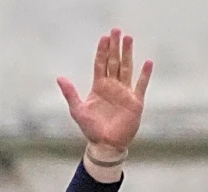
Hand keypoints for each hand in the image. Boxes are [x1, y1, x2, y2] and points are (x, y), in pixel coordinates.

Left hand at [57, 29, 152, 151]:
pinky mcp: (135, 102)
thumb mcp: (78, 110)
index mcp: (99, 87)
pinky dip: (144, 75)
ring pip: (127, 68)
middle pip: (114, 62)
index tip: (104, 37)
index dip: (102, 51)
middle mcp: (112, 87)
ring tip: (128, 38)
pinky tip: (147, 62)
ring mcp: (124, 93)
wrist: (105, 145)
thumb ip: (70, 93)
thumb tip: (59, 78)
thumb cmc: (91, 130)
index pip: (101, 64)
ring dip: (128, 54)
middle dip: (115, 47)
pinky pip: (140, 85)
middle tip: (116, 30)